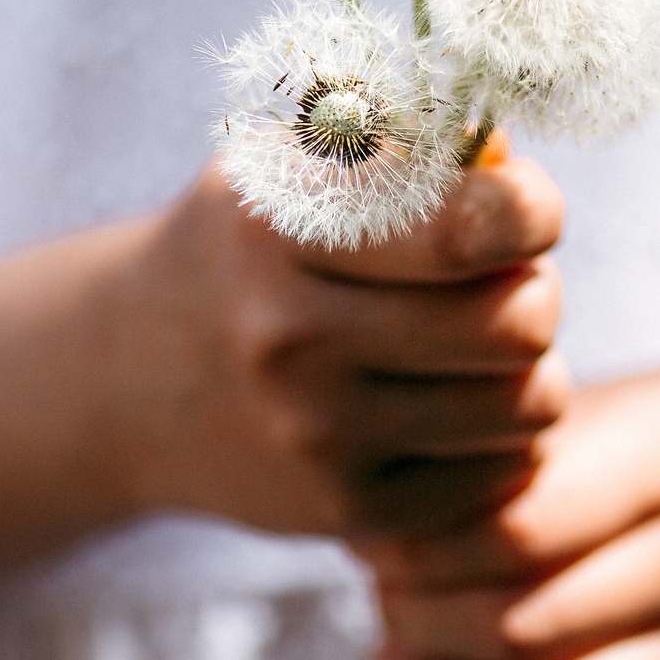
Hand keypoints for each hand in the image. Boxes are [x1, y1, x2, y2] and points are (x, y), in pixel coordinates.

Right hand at [115, 156, 571, 539]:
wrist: (127, 386)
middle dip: (532, 291)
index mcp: (280, 228)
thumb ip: (403, 146)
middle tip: (495, 285)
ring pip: (531, 403)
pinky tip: (442, 408)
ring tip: (475, 348)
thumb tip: (516, 165)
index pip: (474, 227)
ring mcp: (318, 436)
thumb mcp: (288, 165)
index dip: (531, 212)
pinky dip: (494, 438)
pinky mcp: (349, 513)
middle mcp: (292, 336)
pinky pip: (503, 471)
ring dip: (525, 369)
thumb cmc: (245, 252)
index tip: (521, 212)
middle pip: (521, 321)